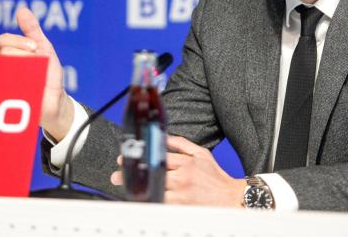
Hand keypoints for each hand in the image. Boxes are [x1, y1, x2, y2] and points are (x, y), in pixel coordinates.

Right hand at [0, 7, 74, 140]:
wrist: (56, 99)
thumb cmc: (48, 72)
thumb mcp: (44, 48)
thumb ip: (32, 29)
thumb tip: (22, 10)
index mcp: (9, 53)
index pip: (4, 40)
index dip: (20, 41)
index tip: (34, 48)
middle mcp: (2, 66)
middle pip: (5, 52)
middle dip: (26, 56)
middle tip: (36, 65)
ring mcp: (2, 82)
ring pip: (5, 69)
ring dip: (25, 72)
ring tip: (34, 77)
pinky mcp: (6, 98)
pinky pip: (6, 89)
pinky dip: (22, 86)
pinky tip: (30, 88)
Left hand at [110, 135, 245, 206]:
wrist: (230, 199)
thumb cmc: (215, 177)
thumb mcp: (201, 153)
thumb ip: (181, 144)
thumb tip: (163, 137)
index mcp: (186, 163)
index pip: (158, 157)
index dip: (140, 157)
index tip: (125, 158)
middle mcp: (182, 178)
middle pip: (152, 174)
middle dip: (133, 174)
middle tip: (117, 175)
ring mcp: (181, 195)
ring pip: (154, 191)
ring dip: (137, 189)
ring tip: (124, 188)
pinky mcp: (181, 208)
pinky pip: (161, 205)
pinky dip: (150, 201)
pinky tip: (139, 200)